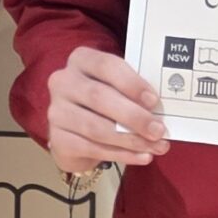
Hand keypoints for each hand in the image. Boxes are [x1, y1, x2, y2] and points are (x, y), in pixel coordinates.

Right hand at [46, 45, 169, 173]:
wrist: (75, 130)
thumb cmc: (103, 101)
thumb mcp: (115, 87)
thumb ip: (133, 92)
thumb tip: (161, 111)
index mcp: (81, 60)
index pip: (106, 65)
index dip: (131, 83)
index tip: (154, 100)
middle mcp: (63, 81)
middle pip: (99, 98)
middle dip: (134, 116)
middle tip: (159, 130)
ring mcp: (56, 110)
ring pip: (96, 128)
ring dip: (131, 140)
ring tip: (156, 147)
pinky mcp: (57, 138)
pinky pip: (92, 148)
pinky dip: (122, 155)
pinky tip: (142, 157)